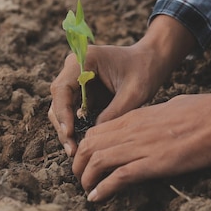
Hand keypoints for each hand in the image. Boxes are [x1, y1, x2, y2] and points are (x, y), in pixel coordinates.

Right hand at [49, 16, 195, 156]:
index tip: (70, 133)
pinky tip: (81, 144)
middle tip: (72, 150)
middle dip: (63, 126)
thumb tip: (93, 136)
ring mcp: (76, 80)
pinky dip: (76, 127)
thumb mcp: (133, 93)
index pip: (62, 88)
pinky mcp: (82, 92)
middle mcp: (74, 68)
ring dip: (67, 129)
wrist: (151, 61)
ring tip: (74, 151)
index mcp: (84, 59)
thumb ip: (114, 113)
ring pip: (62, 108)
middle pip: (58, 100)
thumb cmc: (145, 71)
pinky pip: (73, 112)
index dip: (63, 112)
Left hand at [73, 70, 210, 201]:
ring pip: (98, 161)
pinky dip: (103, 189)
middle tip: (79, 178)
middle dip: (79, 164)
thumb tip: (152, 123)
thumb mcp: (171, 108)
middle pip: (90, 145)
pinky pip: (119, 177)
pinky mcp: (154, 163)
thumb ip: (155, 117)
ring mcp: (142, 146)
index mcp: (136, 116)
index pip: (97, 130)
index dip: (86, 147)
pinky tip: (96, 198)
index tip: (86, 161)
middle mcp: (132, 129)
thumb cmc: (205, 111)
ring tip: (86, 191)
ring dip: (87, 178)